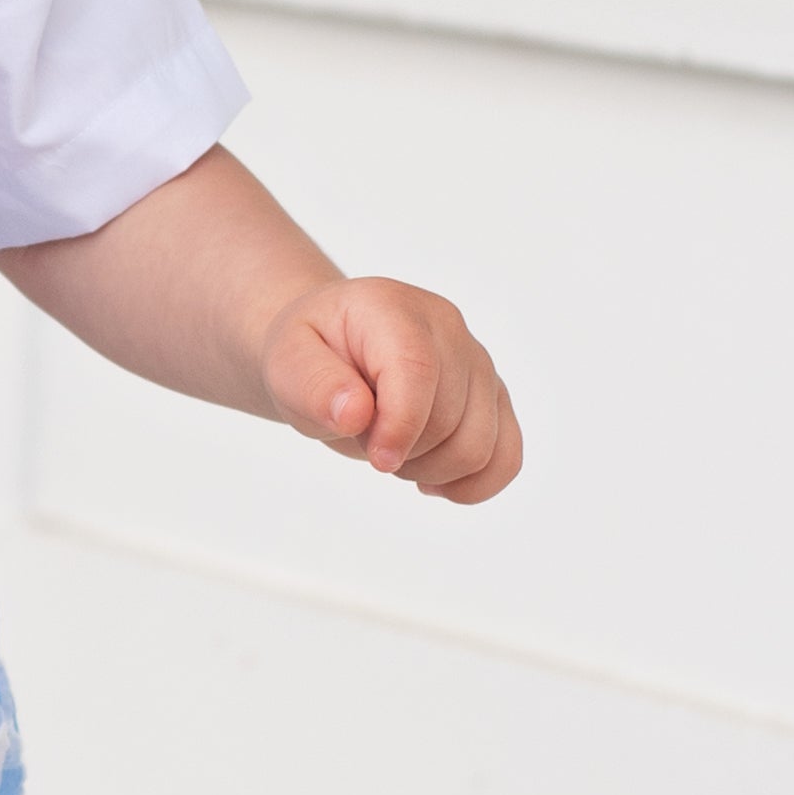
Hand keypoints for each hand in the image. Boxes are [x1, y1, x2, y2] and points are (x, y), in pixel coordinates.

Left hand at [254, 275, 521, 502]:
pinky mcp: (492, 398)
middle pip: (449, 418)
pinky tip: (433, 482)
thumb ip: (313, 385)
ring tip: (393, 451)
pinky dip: (473, 485)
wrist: (329, 351)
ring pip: (480, 447)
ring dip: (431, 471)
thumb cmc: (309, 356)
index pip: (418, 369)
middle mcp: (447, 328)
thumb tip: (355, 412)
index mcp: (393, 309)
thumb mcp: (286, 363)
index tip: (376, 458)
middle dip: (402, 452)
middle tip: (364, 440)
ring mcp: (477, 363)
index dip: (401, 424)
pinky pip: (507, 457)